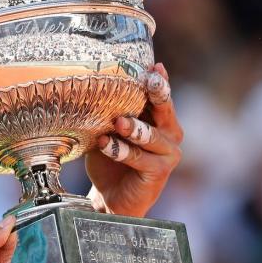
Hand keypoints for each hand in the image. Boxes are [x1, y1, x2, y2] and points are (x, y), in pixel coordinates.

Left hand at [85, 63, 183, 217]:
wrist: (111, 196)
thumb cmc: (110, 157)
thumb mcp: (108, 129)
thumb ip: (110, 111)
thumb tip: (92, 86)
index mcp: (159, 118)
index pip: (159, 95)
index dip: (158, 79)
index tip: (153, 66)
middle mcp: (170, 133)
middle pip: (165, 109)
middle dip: (157, 93)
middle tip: (149, 81)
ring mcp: (168, 153)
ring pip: (151, 135)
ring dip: (133, 127)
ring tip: (117, 122)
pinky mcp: (159, 172)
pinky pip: (139, 158)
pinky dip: (120, 150)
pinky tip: (103, 144)